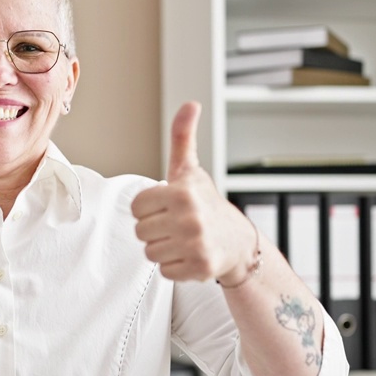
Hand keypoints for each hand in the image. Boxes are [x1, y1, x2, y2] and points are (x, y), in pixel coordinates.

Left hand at [131, 102, 252, 282]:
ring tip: (183, 240)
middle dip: (156, 229)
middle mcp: (190, 217)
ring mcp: (196, 244)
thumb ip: (182, 138)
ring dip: (163, 249)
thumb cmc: (207, 204)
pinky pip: (164, 271)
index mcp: (182, 192)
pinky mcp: (200, 267)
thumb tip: (190, 104)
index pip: (136, 206)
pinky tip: (190, 255)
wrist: (239, 243)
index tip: (167, 207)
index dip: (149, 208)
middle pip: (140, 231)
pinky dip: (175, 266)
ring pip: (150, 252)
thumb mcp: (190, 171)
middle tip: (177, 225)